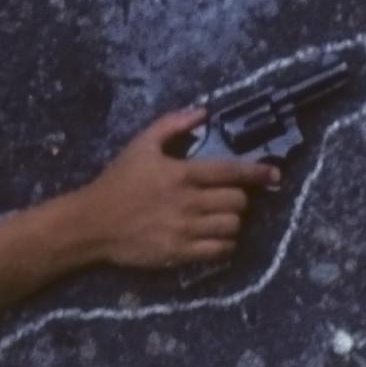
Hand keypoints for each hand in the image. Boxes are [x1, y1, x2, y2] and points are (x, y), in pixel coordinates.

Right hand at [77, 107, 281, 271]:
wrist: (91, 223)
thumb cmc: (117, 182)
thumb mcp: (141, 145)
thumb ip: (172, 124)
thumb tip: (203, 112)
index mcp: (182, 173)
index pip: (231, 171)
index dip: (258, 172)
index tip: (274, 174)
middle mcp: (188, 202)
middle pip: (237, 201)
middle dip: (239, 198)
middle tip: (228, 197)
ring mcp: (185, 230)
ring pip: (232, 226)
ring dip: (232, 221)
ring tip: (222, 218)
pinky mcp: (180, 253)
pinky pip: (220, 250)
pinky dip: (225, 244)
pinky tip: (216, 238)